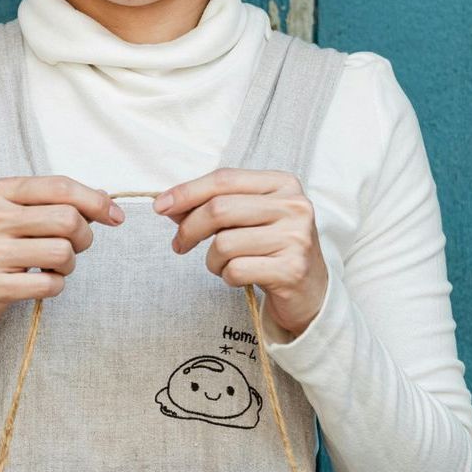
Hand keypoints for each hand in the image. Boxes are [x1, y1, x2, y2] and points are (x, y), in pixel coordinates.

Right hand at [0, 175, 124, 359]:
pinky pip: (50, 284)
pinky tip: (40, 282)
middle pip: (67, 219)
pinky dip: (56, 285)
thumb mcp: (20, 214)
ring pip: (63, 253)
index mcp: (1, 192)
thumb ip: (59, 202)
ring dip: (69, 264)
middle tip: (75, 246)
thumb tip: (105, 198)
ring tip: (53, 266)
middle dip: (84, 236)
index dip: (96, 201)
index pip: (61, 187)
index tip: (115, 216)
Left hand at [152, 168, 326, 338]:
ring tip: (223, 265)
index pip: (224, 179)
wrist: (311, 291)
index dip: (187, 192)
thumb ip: (214, 206)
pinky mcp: (291, 269)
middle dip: (189, 229)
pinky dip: (227, 277)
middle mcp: (294, 206)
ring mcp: (295, 238)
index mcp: (283, 184)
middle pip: (220, 209)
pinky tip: (239, 277)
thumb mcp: (248, 218)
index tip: (160, 206)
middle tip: (179, 245)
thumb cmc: (271, 249)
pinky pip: (236, 270)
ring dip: (211, 260)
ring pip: (224, 243)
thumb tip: (169, 205)